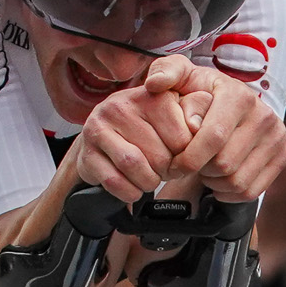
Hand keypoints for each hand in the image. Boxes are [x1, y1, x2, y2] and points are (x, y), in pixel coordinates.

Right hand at [77, 55, 196, 202]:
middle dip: (167, 172)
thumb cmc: (146, 129)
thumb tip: (198, 126)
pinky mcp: (87, 153)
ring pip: (134, 166)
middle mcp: (120, 106)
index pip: (182, 135)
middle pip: (159, 155)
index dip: (186, 156)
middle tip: (165, 172)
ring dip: (148, 182)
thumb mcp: (176, 113)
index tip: (180, 158)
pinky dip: (129, 192)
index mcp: (149, 95)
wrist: (102, 141)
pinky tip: (134, 188)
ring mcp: (99, 128)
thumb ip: (197, 110)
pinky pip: (114, 181)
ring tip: (151, 179)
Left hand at [164, 65, 285, 201]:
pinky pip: (250, 191)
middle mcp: (263, 115)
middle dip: (201, 170)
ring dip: (214, 182)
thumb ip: (165, 73)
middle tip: (192, 163)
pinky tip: (219, 179)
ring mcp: (277, 136)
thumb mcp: (182, 78)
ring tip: (206, 168)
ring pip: (237, 181)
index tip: (175, 164)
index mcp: (238, 95)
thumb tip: (155, 84)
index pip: (214, 138)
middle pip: (224, 164)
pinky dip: (229, 193)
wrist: (232, 107)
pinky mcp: (283, 155)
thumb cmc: (201, 95)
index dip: (189, 158)